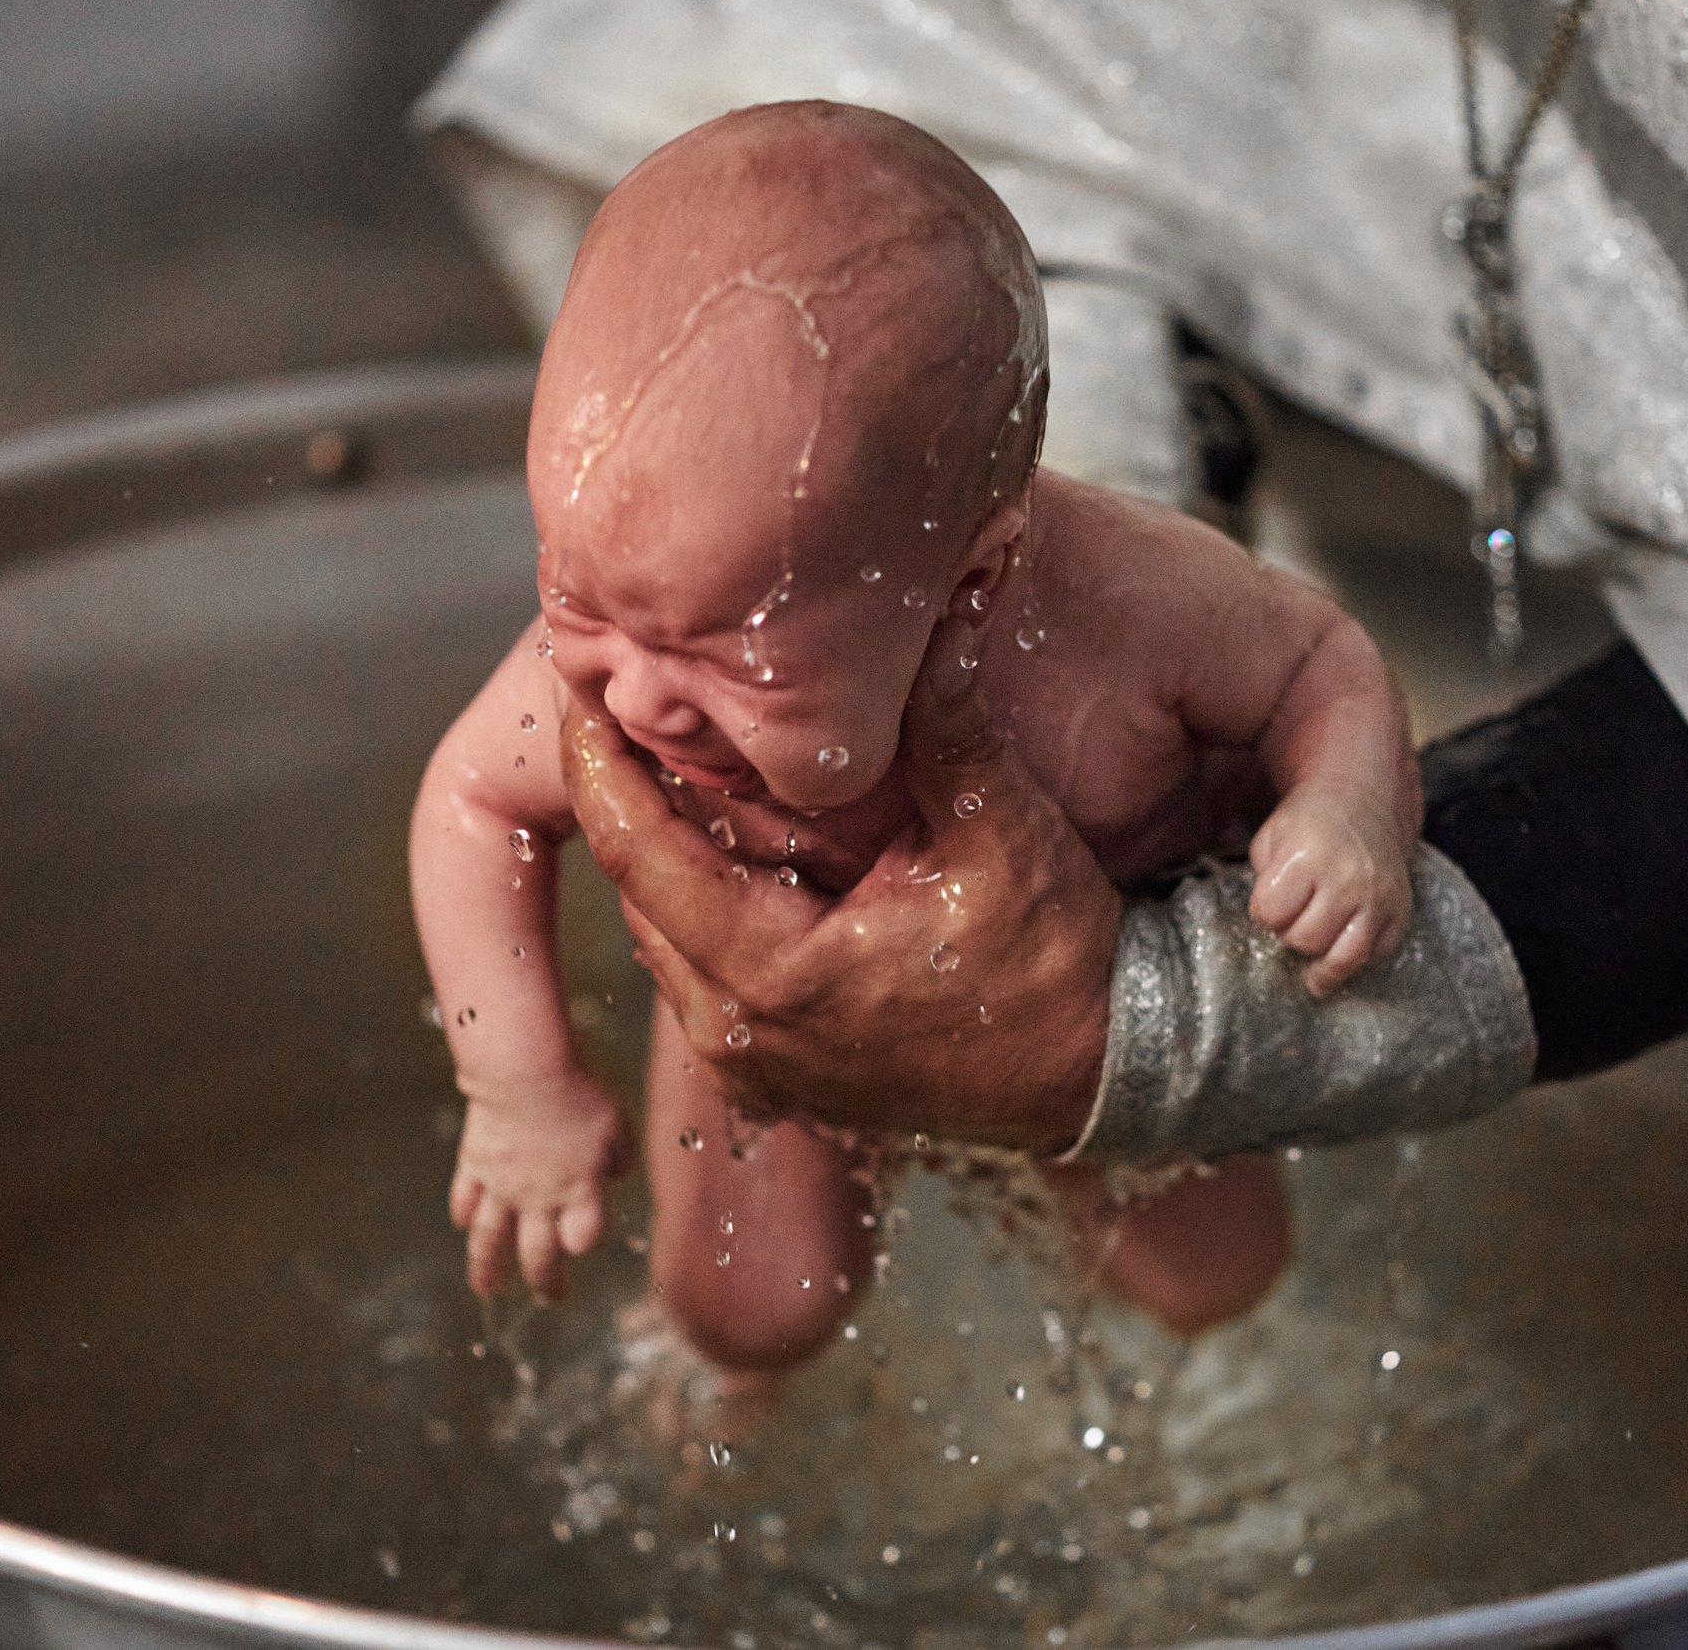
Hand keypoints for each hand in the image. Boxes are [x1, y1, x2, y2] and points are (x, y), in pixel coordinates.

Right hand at [448, 1073, 628, 1299]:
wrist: (525, 1073)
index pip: (585, 1238)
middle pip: (539, 1254)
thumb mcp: (619, 1127)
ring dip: (488, 1267)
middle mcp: (539, 1199)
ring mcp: (501, 1185)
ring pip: (491, 1239)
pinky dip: (463, 1213)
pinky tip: (463, 1223)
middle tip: (550, 1298)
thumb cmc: (580, 1095)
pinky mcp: (475, 1163)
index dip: (588, 1240)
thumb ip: (620, 1159)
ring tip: (485, 1288)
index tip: (588, 1236)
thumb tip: (612, 1174)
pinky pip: (465, 1197)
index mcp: (580, 1192)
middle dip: (545, 1281)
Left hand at [565, 611, 1119, 1151]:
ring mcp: (756, 1066)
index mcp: (772, 974)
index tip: (573, 680)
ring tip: (678, 758)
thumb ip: (945, 725)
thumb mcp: (1002, 831)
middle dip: (632, 795)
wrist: (1114, 1073)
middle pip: (641, 890)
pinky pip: (708, 972)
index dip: (596, 759)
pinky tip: (739, 842)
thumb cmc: (1061, 965)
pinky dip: (710, 902)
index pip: (635, 851)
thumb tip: (934, 615)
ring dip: (673, 852)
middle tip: (628, 696)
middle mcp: (740, 1034)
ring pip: (669, 932)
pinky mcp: (781, 1074)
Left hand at [1244, 792, 1412, 995]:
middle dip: (1290, 934)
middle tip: (1293, 917)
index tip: (1269, 904)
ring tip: (1311, 951)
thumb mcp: (1270, 839)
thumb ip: (1263, 883)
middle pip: (1305, 940)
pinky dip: (1354, 959)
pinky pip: (1375, 955)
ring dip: (1320, 959)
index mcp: (1307, 857)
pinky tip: (1339, 945)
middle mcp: (1347, 878)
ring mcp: (1378, 896)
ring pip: (1343, 958)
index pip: (1270, 914)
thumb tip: (1272, 925)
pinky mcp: (1400, 909)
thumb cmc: (1309, 824)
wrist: (1360, 801)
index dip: (1263, 913)